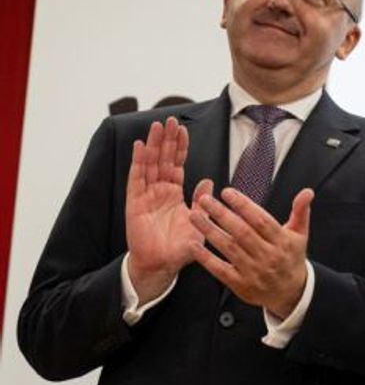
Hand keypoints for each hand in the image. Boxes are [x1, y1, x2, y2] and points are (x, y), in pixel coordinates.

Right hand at [124, 118, 206, 299]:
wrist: (162, 265)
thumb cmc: (180, 247)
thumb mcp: (199, 222)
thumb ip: (202, 202)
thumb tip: (209, 181)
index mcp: (174, 194)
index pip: (177, 165)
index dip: (179, 148)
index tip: (183, 129)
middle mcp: (159, 191)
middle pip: (162, 159)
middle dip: (166, 140)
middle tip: (170, 119)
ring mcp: (146, 195)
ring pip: (149, 164)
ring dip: (153, 145)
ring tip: (157, 126)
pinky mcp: (134, 202)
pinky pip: (136, 178)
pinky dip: (138, 162)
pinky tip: (140, 146)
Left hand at [188, 185, 312, 317]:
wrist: (291, 292)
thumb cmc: (291, 258)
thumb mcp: (300, 234)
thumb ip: (300, 211)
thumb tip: (307, 192)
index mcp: (282, 241)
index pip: (261, 220)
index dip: (243, 205)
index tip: (227, 193)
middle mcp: (268, 256)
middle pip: (242, 232)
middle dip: (221, 214)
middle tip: (204, 199)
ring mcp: (254, 272)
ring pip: (229, 248)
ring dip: (209, 231)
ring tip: (195, 216)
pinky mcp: (241, 285)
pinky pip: (220, 270)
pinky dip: (206, 258)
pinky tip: (194, 244)